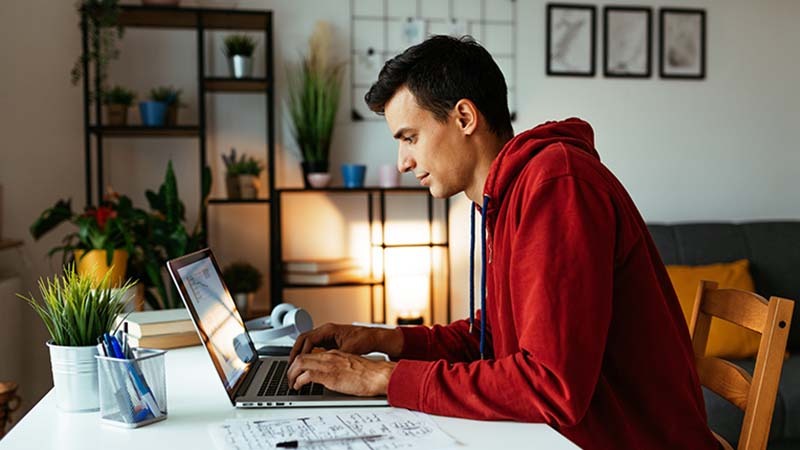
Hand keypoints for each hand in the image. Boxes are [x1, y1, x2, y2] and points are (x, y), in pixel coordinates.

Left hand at [287, 350, 396, 396]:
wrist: (377, 374)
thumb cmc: (368, 373)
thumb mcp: (349, 366)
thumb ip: (338, 367)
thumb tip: (331, 376)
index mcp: (334, 353)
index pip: (310, 354)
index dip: (299, 363)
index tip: (296, 371)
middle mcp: (329, 356)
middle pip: (301, 357)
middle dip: (291, 368)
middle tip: (289, 379)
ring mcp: (328, 365)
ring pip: (300, 364)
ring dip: (291, 375)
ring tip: (291, 384)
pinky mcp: (329, 376)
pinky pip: (307, 375)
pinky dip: (298, 381)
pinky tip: (298, 387)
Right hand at [289, 323, 403, 363]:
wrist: (374, 337)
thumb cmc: (364, 339)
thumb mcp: (349, 349)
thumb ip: (336, 355)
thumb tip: (325, 363)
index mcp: (328, 330)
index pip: (307, 339)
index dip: (300, 352)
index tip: (296, 362)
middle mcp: (326, 331)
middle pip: (303, 339)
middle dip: (295, 352)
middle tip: (290, 365)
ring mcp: (327, 335)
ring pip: (307, 342)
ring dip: (301, 353)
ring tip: (295, 365)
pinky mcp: (330, 341)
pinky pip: (314, 346)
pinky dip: (308, 354)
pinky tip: (307, 363)